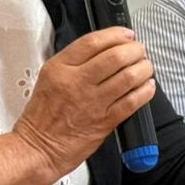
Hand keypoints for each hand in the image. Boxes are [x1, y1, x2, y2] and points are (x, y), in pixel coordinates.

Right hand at [13, 27, 156, 179]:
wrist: (37, 149)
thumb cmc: (42, 117)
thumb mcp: (49, 78)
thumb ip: (74, 63)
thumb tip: (106, 49)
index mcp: (60, 69)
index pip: (93, 42)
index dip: (116, 34)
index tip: (126, 35)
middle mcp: (76, 82)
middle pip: (116, 56)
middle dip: (135, 50)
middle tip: (139, 51)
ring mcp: (92, 102)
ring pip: (128, 76)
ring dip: (143, 68)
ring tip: (145, 67)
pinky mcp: (104, 121)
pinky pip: (132, 101)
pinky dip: (145, 91)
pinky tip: (147, 87)